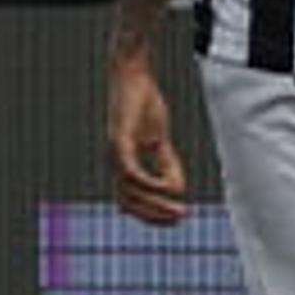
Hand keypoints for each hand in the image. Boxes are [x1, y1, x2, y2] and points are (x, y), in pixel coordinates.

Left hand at [107, 54, 189, 223]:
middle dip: (153, 216)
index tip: (175, 219)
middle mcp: (115, 162)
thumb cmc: (143, 104)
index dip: (150, 215)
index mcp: (123, 163)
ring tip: (179, 208)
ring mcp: (115, 152)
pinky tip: (167, 188)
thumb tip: (178, 190)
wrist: (133, 75)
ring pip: (128, 192)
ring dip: (154, 204)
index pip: (129, 201)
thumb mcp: (159, 138)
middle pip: (126, 203)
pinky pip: (131, 171)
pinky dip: (148, 183)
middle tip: (180, 218)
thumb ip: (167, 164)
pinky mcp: (119, 140)